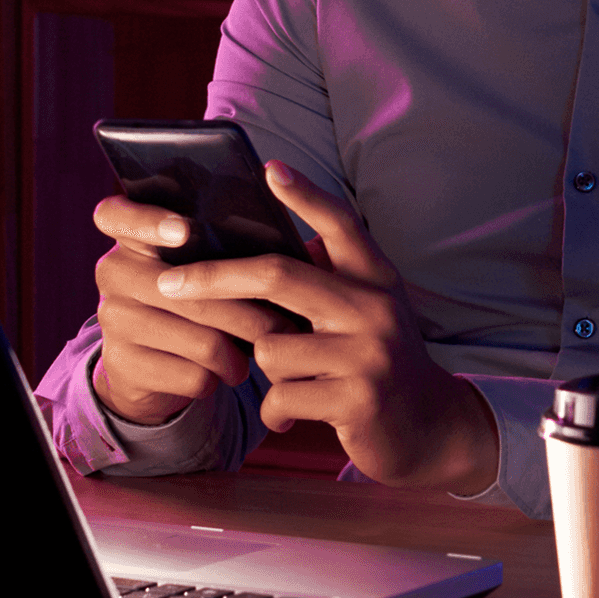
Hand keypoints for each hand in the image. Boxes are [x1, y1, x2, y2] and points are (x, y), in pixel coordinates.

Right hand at [88, 194, 300, 426]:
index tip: (184, 230)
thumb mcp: (198, 265)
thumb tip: (283, 250)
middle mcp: (112, 271)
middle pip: (186, 289)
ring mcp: (112, 319)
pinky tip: (226, 372)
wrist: (149, 364)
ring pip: (199, 338)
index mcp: (131, 236)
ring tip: (264, 351)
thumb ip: (220, 247)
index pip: (116, 213)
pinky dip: (219, 377)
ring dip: (242, 352)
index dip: (147, 219)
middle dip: (248, 312)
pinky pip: (191, 374)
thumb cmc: (194, 299)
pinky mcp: (121, 365)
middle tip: (287, 324)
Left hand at [152, 162, 499, 495]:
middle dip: (214, 278)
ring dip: (268, 371)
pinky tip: (293, 416)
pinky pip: (280, 397)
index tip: (269, 168)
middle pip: (278, 275)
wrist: (429, 428)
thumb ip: (325, 279)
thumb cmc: (377, 360)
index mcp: (376, 278)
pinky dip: (276, 412)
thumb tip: (255, 247)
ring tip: (296, 383)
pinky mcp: (357, 401)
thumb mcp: (365, 310)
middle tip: (169, 283)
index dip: (305, 195)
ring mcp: (368, 354)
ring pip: (270, 348)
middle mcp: (375, 307)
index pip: (340, 223)